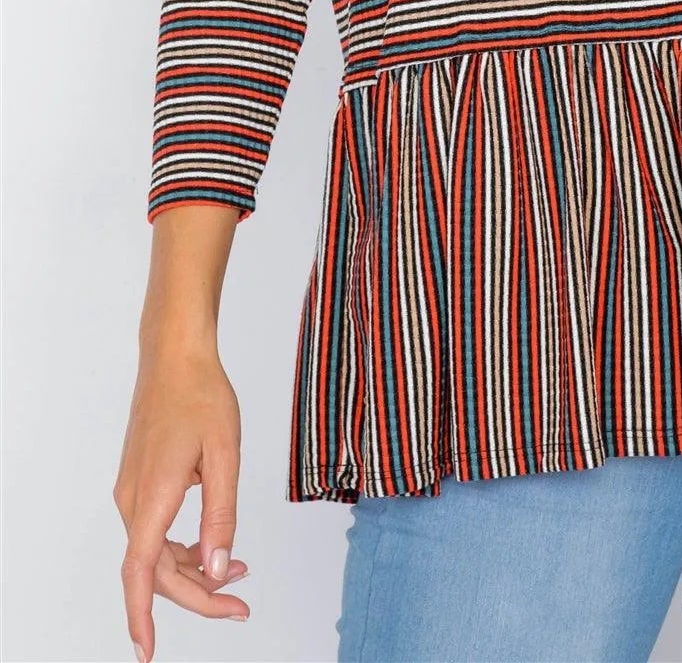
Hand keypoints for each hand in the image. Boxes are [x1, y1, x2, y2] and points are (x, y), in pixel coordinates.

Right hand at [114, 348, 250, 661]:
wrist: (175, 355)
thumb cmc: (202, 395)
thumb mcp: (225, 454)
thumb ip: (222, 515)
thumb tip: (218, 567)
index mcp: (152, 497)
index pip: (141, 573)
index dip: (143, 617)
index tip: (149, 653)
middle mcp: (133, 501)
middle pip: (157, 571)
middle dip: (198, 595)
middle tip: (241, 606)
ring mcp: (133, 492)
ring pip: (157, 553)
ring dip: (194, 572)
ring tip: (240, 574)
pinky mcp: (141, 483)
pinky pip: (156, 532)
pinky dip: (184, 548)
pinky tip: (214, 546)